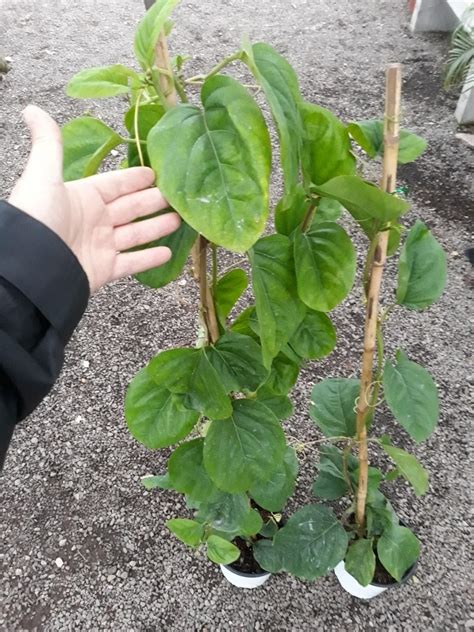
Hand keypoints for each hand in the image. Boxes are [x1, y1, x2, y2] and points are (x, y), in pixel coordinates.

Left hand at [8, 105, 179, 292]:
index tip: (154, 173)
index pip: (115, 184)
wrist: (33, 264)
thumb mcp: (43, 175)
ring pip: (135, 234)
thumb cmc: (39, 217)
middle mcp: (94, 220)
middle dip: (153, 201)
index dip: (134, 179)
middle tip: (176, 195)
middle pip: (130, 208)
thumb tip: (32, 110)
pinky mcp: (105, 269)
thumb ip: (49, 145)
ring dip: (157, 227)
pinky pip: (132, 263)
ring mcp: (101, 246)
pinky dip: (149, 258)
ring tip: (179, 219)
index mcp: (83, 197)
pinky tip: (168, 253)